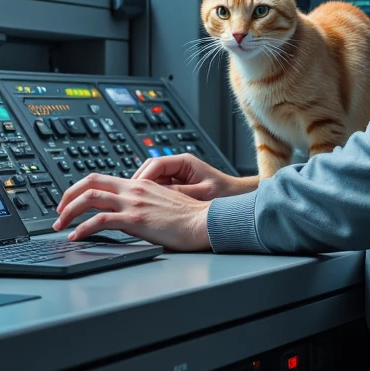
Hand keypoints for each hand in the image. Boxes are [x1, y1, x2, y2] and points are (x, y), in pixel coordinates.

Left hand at [53, 172, 212, 250]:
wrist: (205, 221)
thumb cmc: (190, 217)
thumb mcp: (163, 204)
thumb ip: (145, 204)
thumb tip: (131, 216)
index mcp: (139, 184)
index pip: (101, 179)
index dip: (81, 188)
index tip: (71, 201)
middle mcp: (133, 189)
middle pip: (90, 183)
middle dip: (68, 197)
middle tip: (58, 212)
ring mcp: (133, 203)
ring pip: (89, 199)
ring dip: (69, 212)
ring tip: (60, 226)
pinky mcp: (136, 219)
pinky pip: (100, 220)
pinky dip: (83, 228)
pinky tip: (76, 237)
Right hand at [131, 153, 256, 201]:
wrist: (240, 199)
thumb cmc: (226, 194)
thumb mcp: (202, 194)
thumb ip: (180, 193)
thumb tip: (159, 195)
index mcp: (185, 162)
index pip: (155, 164)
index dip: (142, 177)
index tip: (134, 189)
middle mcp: (179, 166)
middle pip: (150, 170)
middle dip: (138, 183)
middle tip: (130, 197)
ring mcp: (178, 176)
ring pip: (152, 180)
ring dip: (143, 190)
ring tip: (135, 204)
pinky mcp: (178, 186)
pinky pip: (159, 189)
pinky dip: (151, 197)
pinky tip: (148, 208)